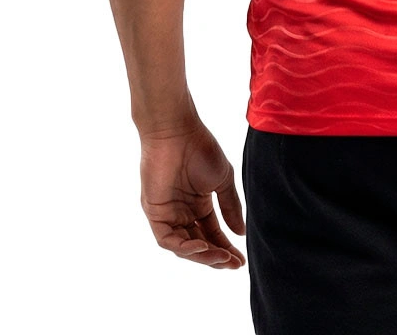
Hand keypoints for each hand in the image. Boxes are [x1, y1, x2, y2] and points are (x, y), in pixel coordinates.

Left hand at [139, 121, 246, 268]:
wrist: (177, 131)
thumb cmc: (201, 148)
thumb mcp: (222, 180)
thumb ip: (230, 206)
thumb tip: (241, 233)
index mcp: (198, 204)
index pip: (212, 233)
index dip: (226, 248)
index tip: (241, 261)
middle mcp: (182, 212)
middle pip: (199, 244)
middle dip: (216, 257)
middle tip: (233, 265)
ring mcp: (167, 214)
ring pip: (184, 246)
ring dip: (203, 255)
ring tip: (222, 258)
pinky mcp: (155, 213)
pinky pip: (168, 239)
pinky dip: (185, 246)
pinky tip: (203, 245)